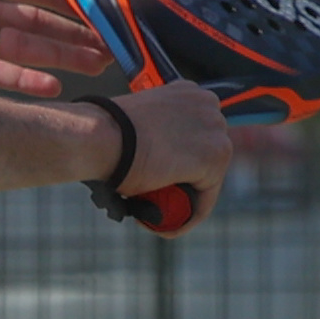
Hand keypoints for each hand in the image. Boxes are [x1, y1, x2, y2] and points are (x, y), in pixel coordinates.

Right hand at [112, 82, 232, 235]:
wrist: (103, 136)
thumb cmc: (107, 131)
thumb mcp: (139, 122)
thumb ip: (155, 131)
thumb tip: (153, 152)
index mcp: (189, 92)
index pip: (197, 134)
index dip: (180, 160)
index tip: (161, 178)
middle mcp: (208, 105)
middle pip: (205, 156)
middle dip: (185, 180)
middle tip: (157, 196)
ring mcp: (216, 130)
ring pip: (206, 180)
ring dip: (184, 199)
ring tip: (156, 212)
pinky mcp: (215, 158)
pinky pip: (204, 200)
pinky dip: (187, 217)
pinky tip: (164, 227)